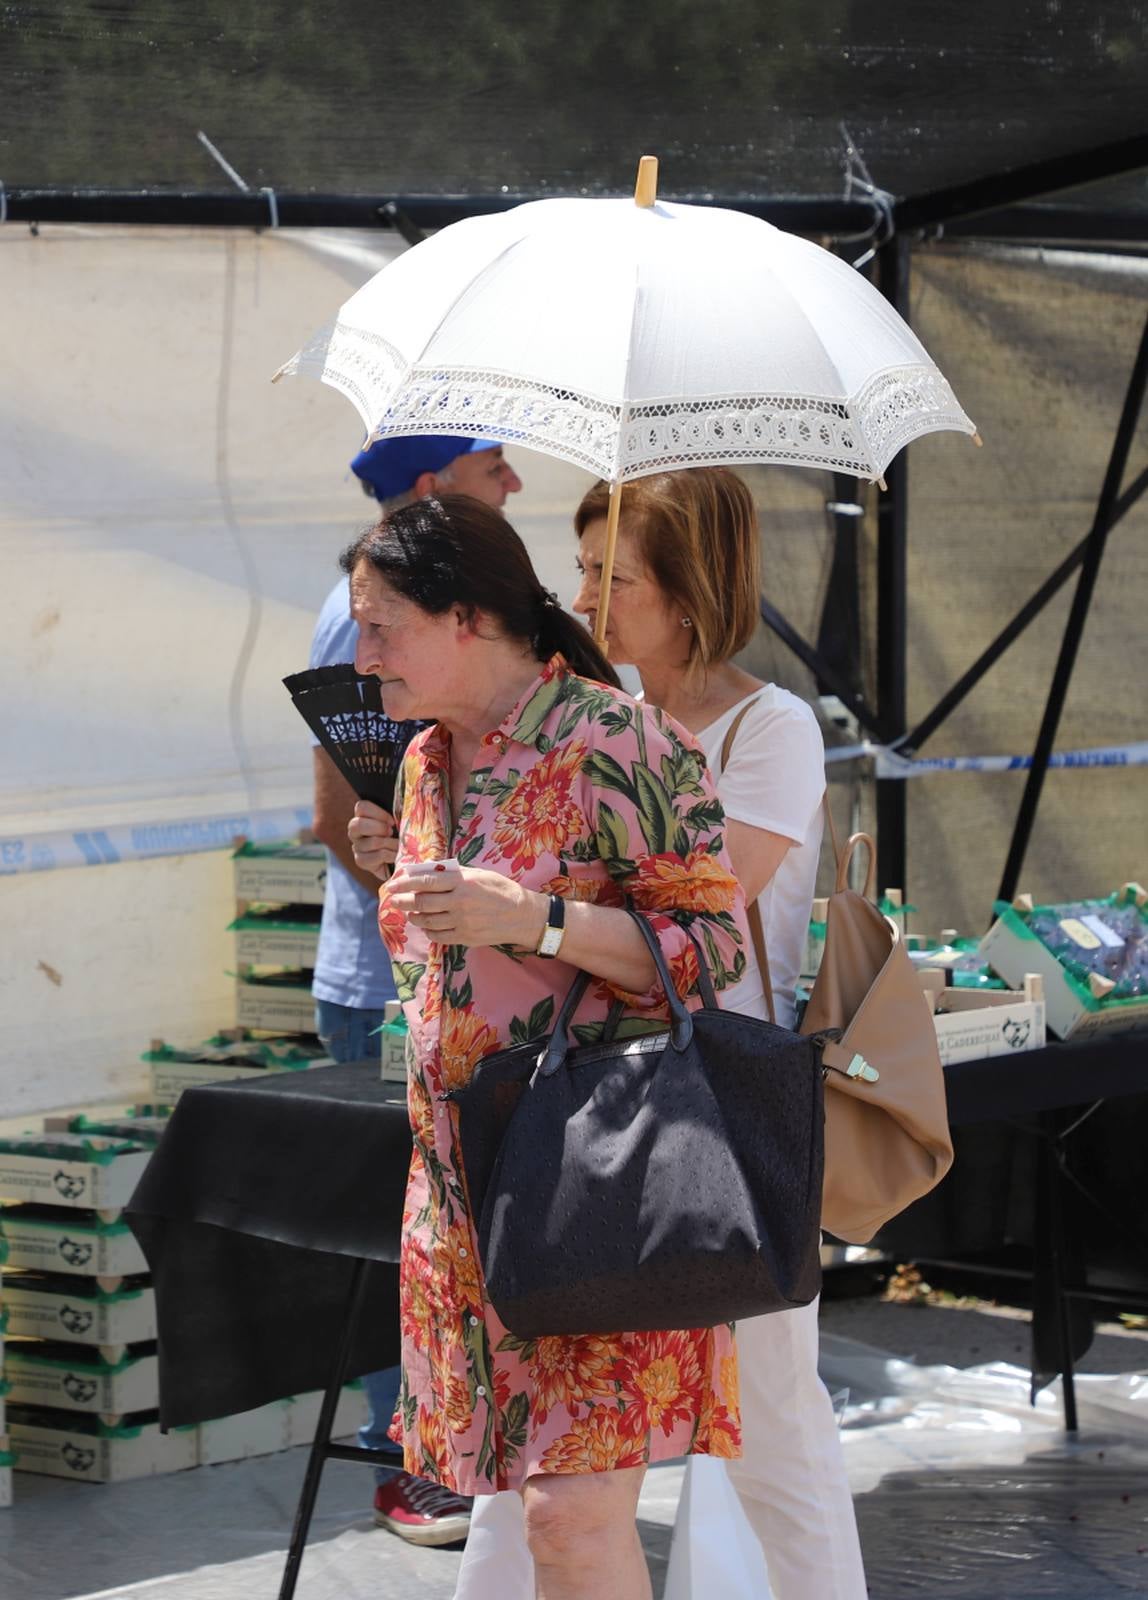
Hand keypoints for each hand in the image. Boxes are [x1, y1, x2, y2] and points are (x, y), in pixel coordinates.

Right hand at [347, 801, 398, 879]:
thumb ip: (397, 813)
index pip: (361, 807)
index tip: (392, 821)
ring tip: (399, 846)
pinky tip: (395, 856)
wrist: (399, 860)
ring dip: (391, 844)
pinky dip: (390, 856)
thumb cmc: (398, 837)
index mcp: (362, 816)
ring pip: (372, 842)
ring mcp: (356, 846)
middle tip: (391, 832)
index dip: (378, 813)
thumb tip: (407, 801)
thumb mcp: (398, 822)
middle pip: (358, 824)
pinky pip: (375, 856)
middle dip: (380, 828)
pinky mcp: (361, 861)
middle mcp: (355, 831)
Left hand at [387, 865, 547, 949]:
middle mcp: (459, 902)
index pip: (425, 882)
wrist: (521, 915)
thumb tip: (428, 872)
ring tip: (411, 913)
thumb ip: (453, 874)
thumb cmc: (500, 889)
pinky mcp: (464, 938)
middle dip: (403, 902)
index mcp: (462, 882)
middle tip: (394, 900)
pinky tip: (427, 926)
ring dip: (414, 917)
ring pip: (427, 921)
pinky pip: (438, 936)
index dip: (405, 883)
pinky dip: (428, 931)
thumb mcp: (478, 874)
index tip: (392, 885)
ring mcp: (461, 922)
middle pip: (421, 903)